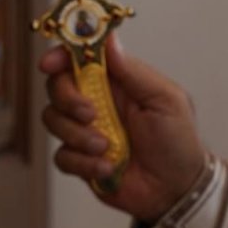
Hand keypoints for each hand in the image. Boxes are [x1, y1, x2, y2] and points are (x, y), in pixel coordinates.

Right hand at [40, 35, 206, 221]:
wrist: (177, 187)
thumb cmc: (178, 139)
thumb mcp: (165, 99)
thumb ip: (133, 71)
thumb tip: (109, 39)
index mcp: (119, 82)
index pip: (81, 59)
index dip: (60, 56)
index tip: (49, 64)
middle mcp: (98, 102)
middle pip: (57, 87)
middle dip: (68, 99)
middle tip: (91, 115)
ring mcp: (86, 131)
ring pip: (54, 121)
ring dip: (79, 136)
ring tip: (108, 148)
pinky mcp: (80, 160)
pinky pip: (62, 156)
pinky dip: (84, 163)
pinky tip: (109, 167)